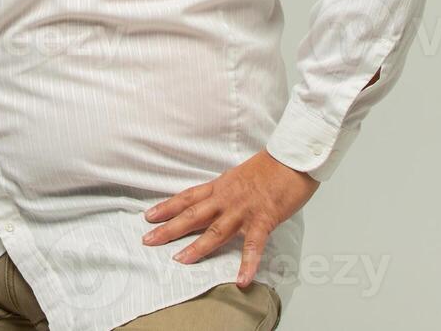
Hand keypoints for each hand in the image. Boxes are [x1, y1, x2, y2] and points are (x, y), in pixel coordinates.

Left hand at [142, 150, 318, 287]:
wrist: (292, 160)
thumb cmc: (269, 167)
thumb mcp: (239, 176)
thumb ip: (225, 190)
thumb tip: (214, 199)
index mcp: (220, 187)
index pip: (187, 197)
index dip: (167, 207)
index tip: (149, 217)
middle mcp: (226, 199)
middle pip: (193, 215)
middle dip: (169, 228)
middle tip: (148, 240)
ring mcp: (243, 211)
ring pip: (215, 231)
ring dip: (197, 247)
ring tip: (179, 260)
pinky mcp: (263, 220)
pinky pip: (253, 246)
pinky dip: (247, 264)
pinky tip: (241, 279)